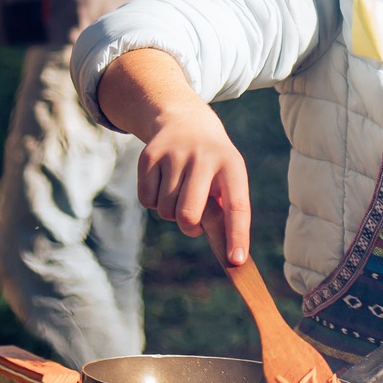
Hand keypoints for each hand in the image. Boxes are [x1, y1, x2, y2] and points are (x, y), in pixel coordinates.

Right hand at [137, 101, 253, 264]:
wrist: (184, 121)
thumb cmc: (213, 164)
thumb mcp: (228, 177)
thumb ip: (226, 210)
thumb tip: (229, 254)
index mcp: (232, 165)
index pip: (237, 206)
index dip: (237, 235)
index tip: (237, 260)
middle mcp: (204, 157)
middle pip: (189, 214)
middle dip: (190, 228)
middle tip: (194, 223)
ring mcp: (174, 154)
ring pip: (165, 210)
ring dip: (171, 213)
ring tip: (180, 194)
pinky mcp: (149, 156)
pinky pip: (146, 200)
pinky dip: (153, 201)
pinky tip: (163, 184)